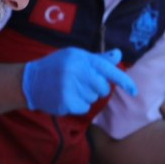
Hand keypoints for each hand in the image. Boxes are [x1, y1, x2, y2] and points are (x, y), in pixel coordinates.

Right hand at [22, 48, 137, 115]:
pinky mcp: (66, 101)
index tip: (134, 91)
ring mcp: (70, 87)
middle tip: (81, 84)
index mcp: (81, 57)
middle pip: (103, 88)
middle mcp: (76, 70)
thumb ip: (98, 59)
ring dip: (85, 96)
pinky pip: (84, 107)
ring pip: (93, 98)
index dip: (124, 80)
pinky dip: (78, 105)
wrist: (29, 81)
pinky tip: (66, 97)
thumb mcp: (75, 57)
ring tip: (69, 89)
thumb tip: (118, 56)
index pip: (108, 69)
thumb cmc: (56, 67)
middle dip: (97, 89)